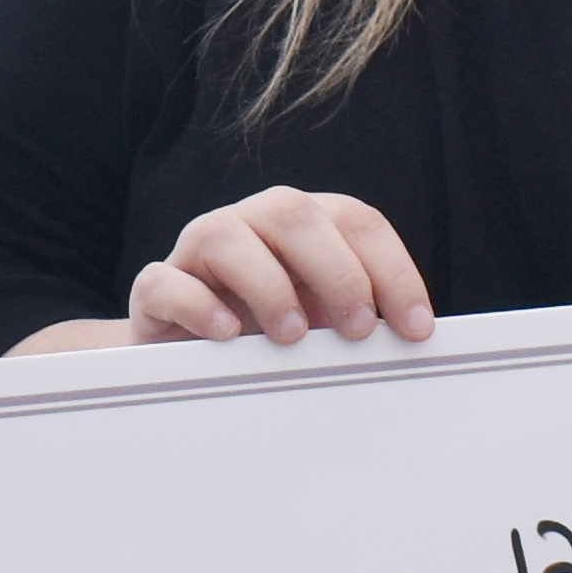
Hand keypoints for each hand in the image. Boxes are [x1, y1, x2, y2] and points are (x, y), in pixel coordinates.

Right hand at [11, 186, 436, 355]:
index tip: (416, 326)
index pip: (356, 222)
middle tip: (358, 328)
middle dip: (335, 269)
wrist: (188, 359)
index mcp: (302, 225)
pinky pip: (165, 282)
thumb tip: (412, 342)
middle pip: (292, 214)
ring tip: (292, 335)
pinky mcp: (155, 288)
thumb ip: (359, 322)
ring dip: (267, 284)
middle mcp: (251, 224)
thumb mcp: (324, 326)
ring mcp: (198, 251)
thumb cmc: (269, 336)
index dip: (392, 270)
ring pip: (224, 235)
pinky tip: (227, 336)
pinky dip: (198, 306)